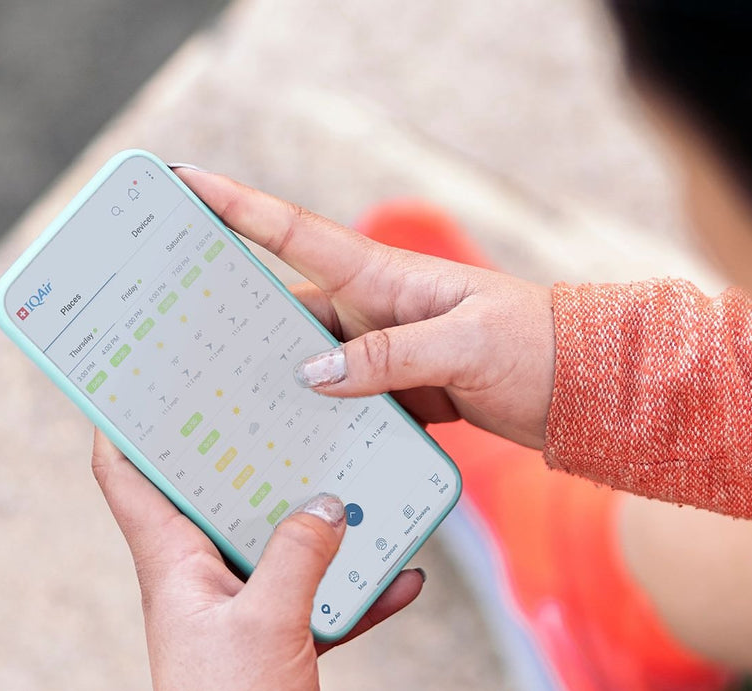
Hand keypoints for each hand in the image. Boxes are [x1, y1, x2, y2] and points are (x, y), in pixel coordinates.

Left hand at [91, 430, 424, 690]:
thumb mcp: (267, 624)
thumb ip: (297, 556)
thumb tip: (322, 503)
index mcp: (173, 567)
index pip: (127, 477)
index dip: (126, 422)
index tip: (144, 372)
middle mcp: (201, 582)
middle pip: (219, 497)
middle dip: (255, 455)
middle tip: (285, 404)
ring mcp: (239, 613)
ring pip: (281, 546)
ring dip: (325, 524)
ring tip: (365, 489)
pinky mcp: (276, 647)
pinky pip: (321, 603)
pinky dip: (360, 590)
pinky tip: (401, 576)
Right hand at [177, 169, 555, 447]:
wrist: (584, 390)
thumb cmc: (535, 349)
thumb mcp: (465, 346)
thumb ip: (390, 358)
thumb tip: (314, 374)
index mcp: (385, 278)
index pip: (297, 234)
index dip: (240, 207)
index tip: (187, 182)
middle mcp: (375, 309)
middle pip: (286, 310)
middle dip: (231, 315)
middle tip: (167, 326)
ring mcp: (384, 353)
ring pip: (308, 365)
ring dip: (272, 382)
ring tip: (212, 402)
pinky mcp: (398, 394)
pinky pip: (341, 405)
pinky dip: (316, 422)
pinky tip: (286, 446)